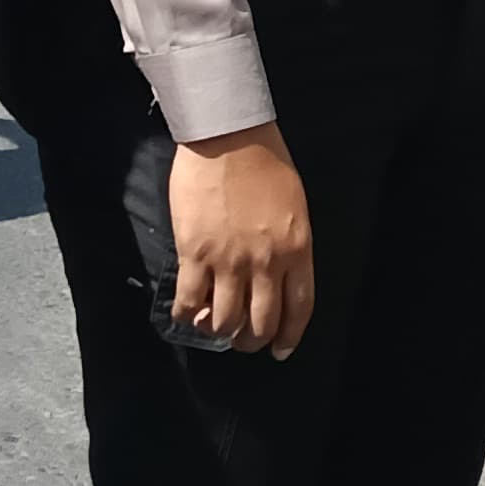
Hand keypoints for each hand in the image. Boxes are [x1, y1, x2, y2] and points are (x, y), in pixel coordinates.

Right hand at [169, 123, 315, 356]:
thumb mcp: (294, 206)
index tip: (280, 349)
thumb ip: (290, 244)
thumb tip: (276, 274)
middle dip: (251, 340)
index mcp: (298, 249)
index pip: (298, 309)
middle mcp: (267, 262)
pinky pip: (190, 300)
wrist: (228, 136)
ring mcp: (230, 261)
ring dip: (219, 331)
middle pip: (261, 322)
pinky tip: (186, 314)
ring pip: (225, 320)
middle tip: (242, 340)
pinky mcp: (195, 253)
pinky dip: (187, 315)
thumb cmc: (265, 160)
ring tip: (213, 325)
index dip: (288, 336)